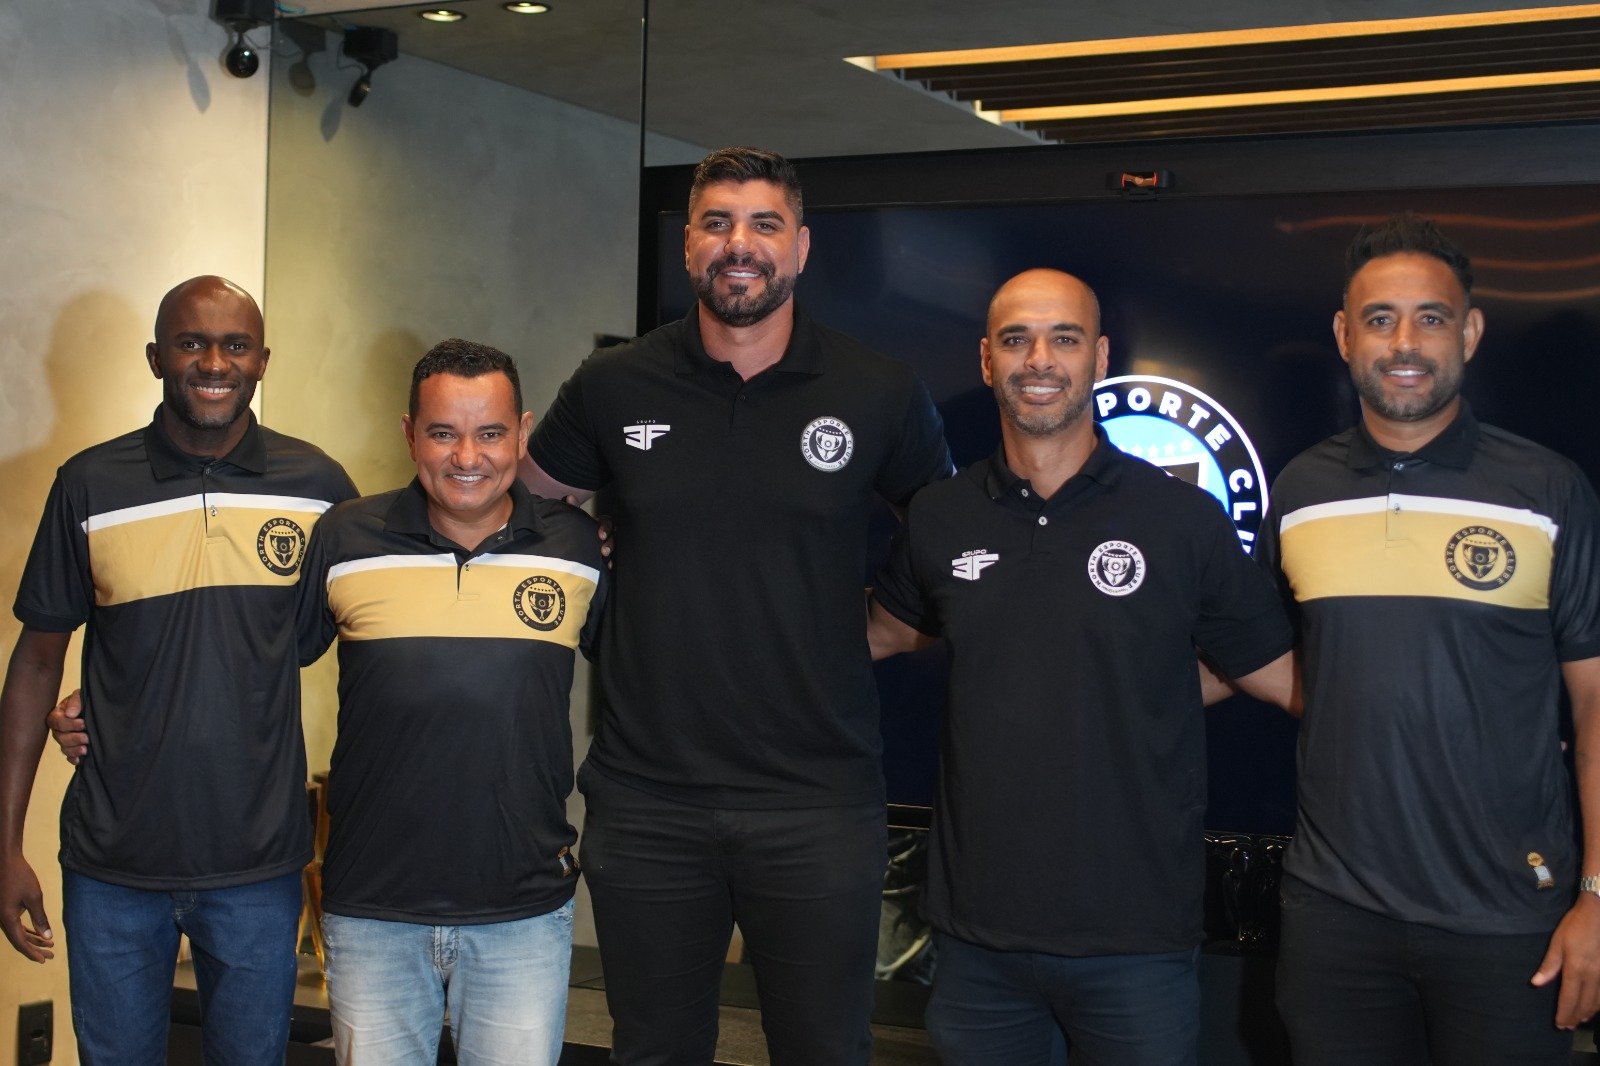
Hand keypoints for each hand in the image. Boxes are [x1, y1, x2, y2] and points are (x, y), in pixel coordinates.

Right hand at [0, 854, 53, 961]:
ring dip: (33, 939)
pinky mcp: (6, 908)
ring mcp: (3, 914)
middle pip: (19, 940)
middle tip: (51, 955)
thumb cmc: (21, 877)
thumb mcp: (34, 897)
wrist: (6, 861)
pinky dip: (28, 930)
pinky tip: (38, 933)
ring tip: (49, 945)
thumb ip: (40, 918)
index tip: (44, 960)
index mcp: (8, 919)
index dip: (32, 952)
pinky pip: (16, 925)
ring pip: (18, 933)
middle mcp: (3, 919)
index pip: (20, 942)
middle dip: (35, 948)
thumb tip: (47, 937)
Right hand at [48, 689, 87, 764]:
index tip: (83, 723)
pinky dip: (73, 759)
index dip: (69, 724)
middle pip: (60, 737)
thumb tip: (70, 714)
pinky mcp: (72, 748)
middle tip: (87, 737)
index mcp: (58, 715)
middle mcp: (58, 729)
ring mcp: (64, 740)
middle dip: (74, 738)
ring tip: (86, 749)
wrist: (96, 708)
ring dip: (74, 750)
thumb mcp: (80, 695)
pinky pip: (69, 756)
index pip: (57, 722)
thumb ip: (75, 702)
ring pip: (64, 748)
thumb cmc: (85, 700)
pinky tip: (80, 759)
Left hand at [561, 494, 614, 566]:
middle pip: (612, 536)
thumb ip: (573, 508)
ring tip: (604, 556)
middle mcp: (603, 533)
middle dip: (610, 542)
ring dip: (609, 550)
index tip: (601, 535)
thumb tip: (570, 497)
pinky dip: (609, 561)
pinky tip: (607, 566)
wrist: (567, 547)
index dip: (606, 527)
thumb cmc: (574, 528)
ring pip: (612, 546)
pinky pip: (609, 558)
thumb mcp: (573, 519)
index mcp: (597, 523)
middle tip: (603, 550)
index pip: (607, 522)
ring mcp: (603, 544)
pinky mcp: (602, 556)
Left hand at [1532, 892, 1599, 1027]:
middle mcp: (1593, 976)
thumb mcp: (1557, 943)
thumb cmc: (1575, 927)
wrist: (1598, 914)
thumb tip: (1536, 983)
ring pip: (1597, 1001)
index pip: (1569, 998)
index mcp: (1576, 969)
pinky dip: (1598, 1004)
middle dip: (1575, 1017)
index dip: (1564, 1013)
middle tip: (1567, 1027)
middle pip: (1584, 1004)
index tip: (1560, 1024)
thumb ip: (1549, 965)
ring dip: (1587, 1013)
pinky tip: (1594, 1007)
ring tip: (1579, 1020)